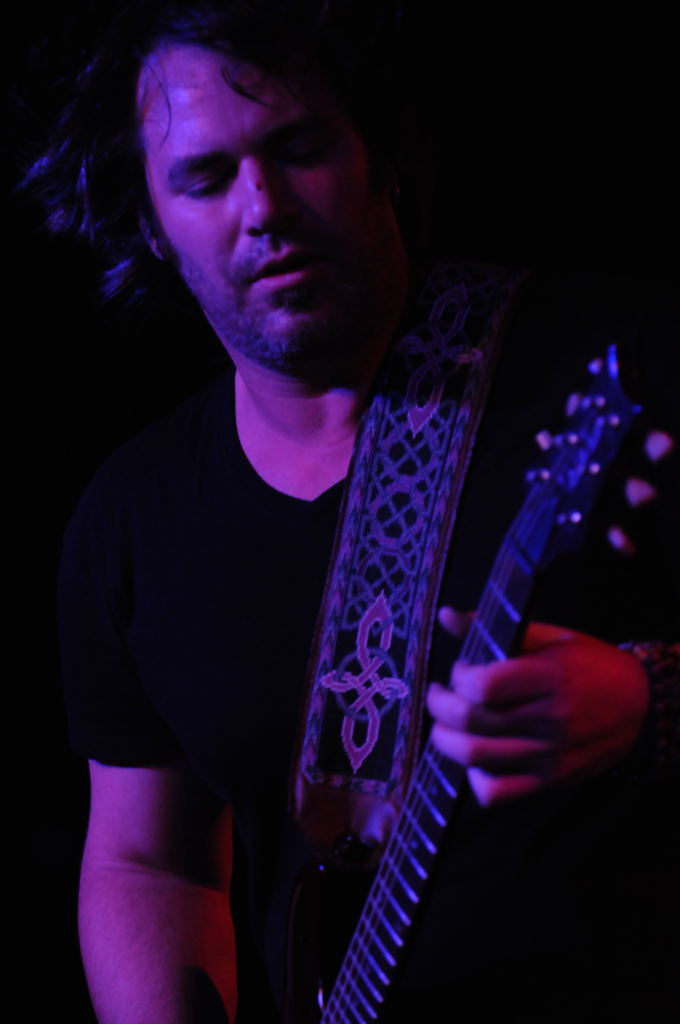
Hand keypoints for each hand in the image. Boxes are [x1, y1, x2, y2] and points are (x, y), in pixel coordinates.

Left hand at [427, 610, 649, 805]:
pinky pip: (496, 792)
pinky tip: (476, 758)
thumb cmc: (591, 666)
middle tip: (440, 695)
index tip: (460, 670)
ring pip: (476, 757)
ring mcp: (549, 755)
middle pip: (473, 721)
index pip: (484, 686)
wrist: (641, 707)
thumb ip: (496, 628)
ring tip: (447, 723)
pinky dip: (474, 778)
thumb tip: (447, 616)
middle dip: (441, 706)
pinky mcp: (549, 780)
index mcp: (551, 677)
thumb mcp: (551, 637)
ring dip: (447, 739)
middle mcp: (550, 719)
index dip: (460, 677)